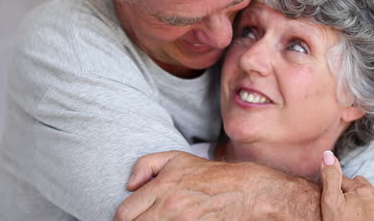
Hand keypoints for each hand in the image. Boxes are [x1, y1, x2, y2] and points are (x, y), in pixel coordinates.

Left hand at [115, 151, 320, 220]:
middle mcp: (171, 209)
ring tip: (162, 220)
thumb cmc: (212, 176)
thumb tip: (129, 185)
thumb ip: (147, 164)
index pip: (124, 214)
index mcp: (163, 188)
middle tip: (147, 219)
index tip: (133, 217)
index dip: (125, 218)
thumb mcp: (178, 159)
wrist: (248, 193)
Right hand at [320, 151, 373, 220]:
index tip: (331, 204)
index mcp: (363, 188)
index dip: (333, 191)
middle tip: (342, 210)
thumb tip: (328, 154)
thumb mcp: (330, 202)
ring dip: (367, 200)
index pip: (342, 180)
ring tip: (356, 215)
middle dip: (351, 193)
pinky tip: (370, 218)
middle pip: (359, 186)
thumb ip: (330, 176)